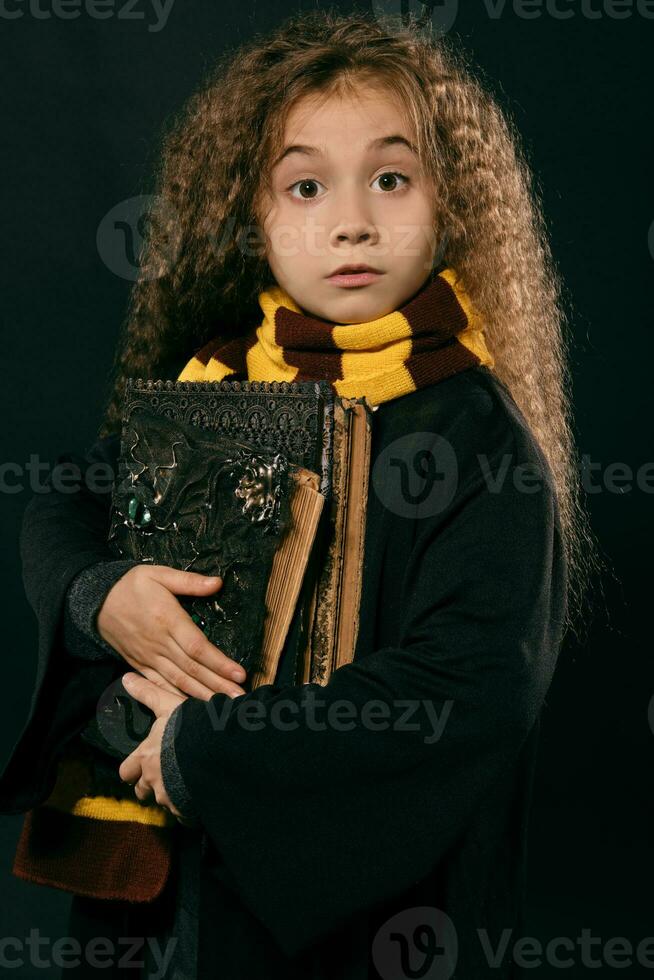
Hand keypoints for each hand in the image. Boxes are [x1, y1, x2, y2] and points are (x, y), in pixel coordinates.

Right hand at [96, 564, 246, 700]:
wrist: (95, 601)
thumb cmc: (130, 585)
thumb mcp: (159, 574)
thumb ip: (189, 581)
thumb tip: (218, 582)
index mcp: (167, 620)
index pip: (197, 647)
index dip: (219, 663)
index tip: (239, 673)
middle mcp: (159, 643)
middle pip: (192, 669)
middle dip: (217, 685)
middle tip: (240, 698)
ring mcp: (148, 657)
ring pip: (178, 681)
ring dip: (201, 695)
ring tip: (222, 707)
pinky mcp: (139, 664)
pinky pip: (159, 684)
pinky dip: (175, 697)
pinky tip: (189, 708)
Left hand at [118, 672, 195, 825]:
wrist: (215, 751)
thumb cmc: (187, 726)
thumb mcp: (167, 704)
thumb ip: (147, 693)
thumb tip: (126, 678)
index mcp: (145, 758)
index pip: (126, 771)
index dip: (131, 769)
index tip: (137, 767)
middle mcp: (153, 780)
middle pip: (141, 791)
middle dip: (148, 786)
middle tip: (161, 777)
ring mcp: (170, 797)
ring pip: (164, 801)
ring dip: (171, 795)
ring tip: (184, 785)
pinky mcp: (187, 809)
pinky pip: (184, 814)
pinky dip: (189, 808)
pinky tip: (198, 798)